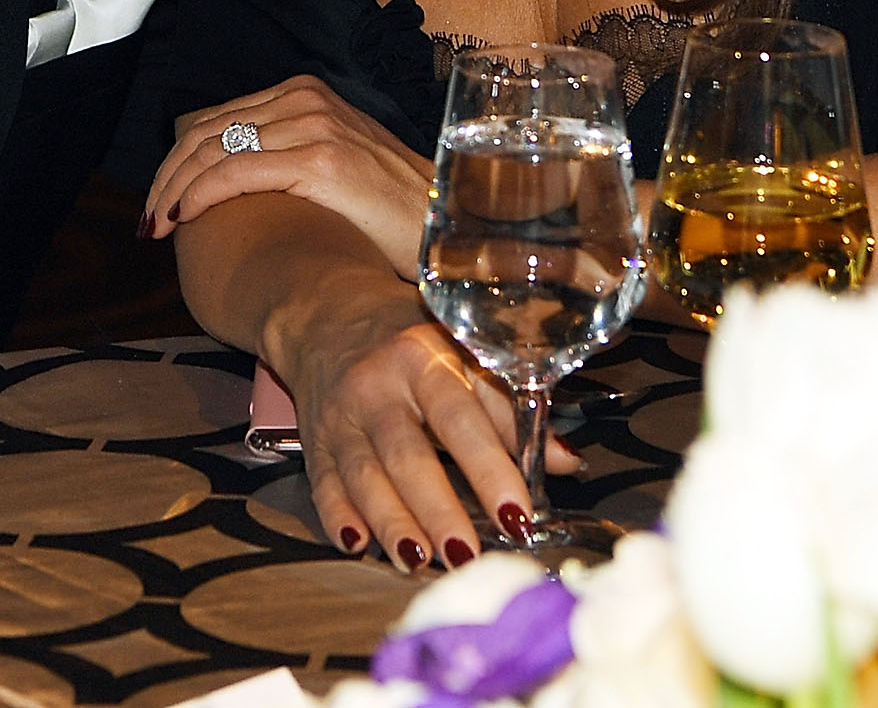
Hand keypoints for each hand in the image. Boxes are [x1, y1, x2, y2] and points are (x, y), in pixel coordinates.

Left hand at [145, 76, 433, 274]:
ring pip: (212, 151)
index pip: (215, 119)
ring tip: (156, 226)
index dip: (177, 160)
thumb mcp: (329, 168)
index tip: (159, 201)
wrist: (442, 227)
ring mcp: (313, 125)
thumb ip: (282, 159)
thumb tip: (222, 182)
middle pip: (205, 131)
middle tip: (148, 220)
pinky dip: (199, 195)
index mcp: (304, 94)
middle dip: (167, 177)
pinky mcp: (320, 160)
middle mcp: (305, 99)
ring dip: (174, 190)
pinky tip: (183, 219)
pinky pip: (236, 173)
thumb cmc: (387, 212)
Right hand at [269, 284, 572, 572]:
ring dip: (391, 521)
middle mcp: (378, 386)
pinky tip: (356, 542)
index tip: (517, 516)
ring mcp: (341, 414)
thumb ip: (512, 411)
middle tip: (466, 556)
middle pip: (406, 454)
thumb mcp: (465, 357)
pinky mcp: (313, 439)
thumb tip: (565, 462)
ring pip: (363, 474)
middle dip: (436, 508)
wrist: (329, 315)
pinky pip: (324, 482)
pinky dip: (337, 514)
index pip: (460, 419)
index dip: (489, 469)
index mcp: (425, 359)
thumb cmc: (411, 343)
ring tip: (419, 561)